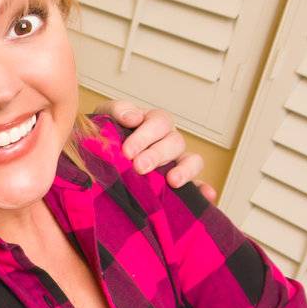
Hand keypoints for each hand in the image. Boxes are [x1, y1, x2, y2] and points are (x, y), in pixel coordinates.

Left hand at [95, 98, 217, 203]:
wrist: (99, 159)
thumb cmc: (107, 136)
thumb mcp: (106, 117)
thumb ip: (117, 111)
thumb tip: (133, 117)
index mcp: (153, 123)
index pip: (159, 122)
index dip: (145, 135)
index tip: (127, 151)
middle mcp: (168, 140)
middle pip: (174, 142)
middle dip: (157, 155)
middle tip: (139, 167)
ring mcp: (176, 162)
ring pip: (192, 160)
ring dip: (185, 170)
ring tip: (173, 181)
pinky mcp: (179, 183)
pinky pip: (197, 186)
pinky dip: (203, 190)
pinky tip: (206, 196)